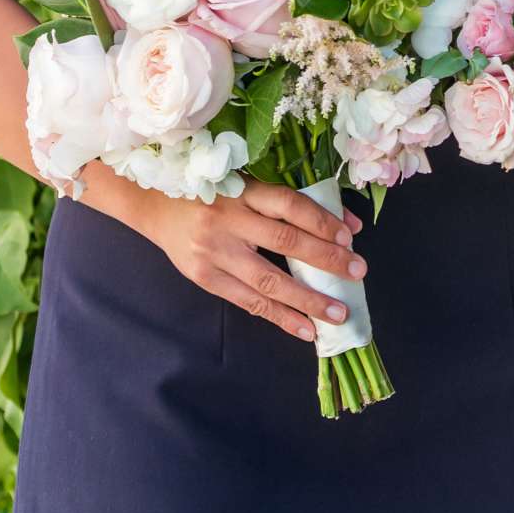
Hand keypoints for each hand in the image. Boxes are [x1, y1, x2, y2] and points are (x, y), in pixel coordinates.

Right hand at [140, 178, 366, 341]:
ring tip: (337, 313)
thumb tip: (345, 223)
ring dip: (307, 299)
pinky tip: (305, 329)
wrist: (154, 205)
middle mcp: (228, 220)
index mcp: (241, 190)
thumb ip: (289, 201)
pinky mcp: (204, 278)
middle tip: (358, 272)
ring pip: (268, 280)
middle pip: (285, 242)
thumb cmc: (212, 191)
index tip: (350, 236)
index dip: (321, 220)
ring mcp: (214, 252)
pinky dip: (279, 317)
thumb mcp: (246, 183)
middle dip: (326, 259)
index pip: (288, 204)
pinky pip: (248, 302)